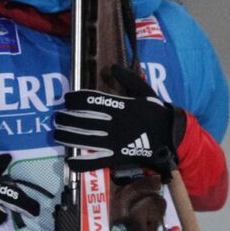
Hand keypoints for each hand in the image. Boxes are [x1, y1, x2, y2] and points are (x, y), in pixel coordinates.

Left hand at [54, 65, 186, 177]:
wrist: (172, 136)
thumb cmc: (157, 113)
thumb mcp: (146, 92)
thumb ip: (129, 80)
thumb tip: (114, 67)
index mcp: (120, 106)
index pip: (91, 100)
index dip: (75, 99)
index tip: (66, 99)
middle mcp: (114, 122)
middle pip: (82, 119)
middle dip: (66, 118)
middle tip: (57, 117)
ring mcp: (115, 141)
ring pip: (85, 139)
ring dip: (67, 136)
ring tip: (57, 133)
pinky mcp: (118, 157)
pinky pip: (97, 160)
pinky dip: (82, 162)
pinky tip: (69, 161)